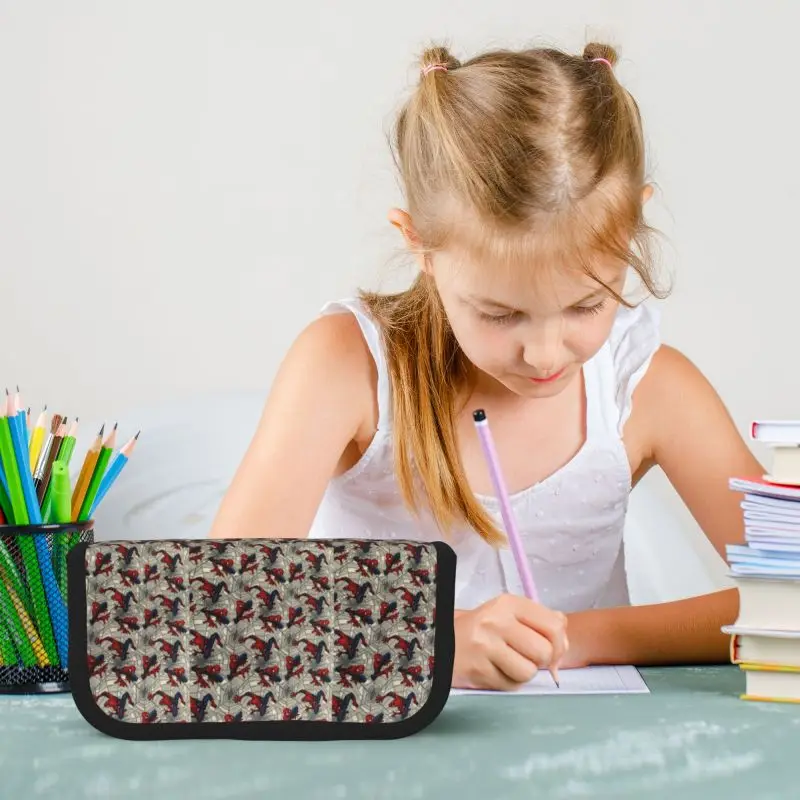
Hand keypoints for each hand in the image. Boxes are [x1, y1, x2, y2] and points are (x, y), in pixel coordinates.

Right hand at [451, 594, 567, 690]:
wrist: (439, 640)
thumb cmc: (483, 629)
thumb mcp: (509, 614)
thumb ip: (540, 620)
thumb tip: (564, 636)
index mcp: (509, 603)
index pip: (554, 626)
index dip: (560, 644)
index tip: (552, 651)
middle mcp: (496, 621)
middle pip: (544, 652)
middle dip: (540, 661)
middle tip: (527, 657)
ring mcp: (485, 646)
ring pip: (528, 672)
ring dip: (522, 673)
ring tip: (508, 664)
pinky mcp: (477, 670)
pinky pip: (510, 685)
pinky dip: (507, 682)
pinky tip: (494, 670)